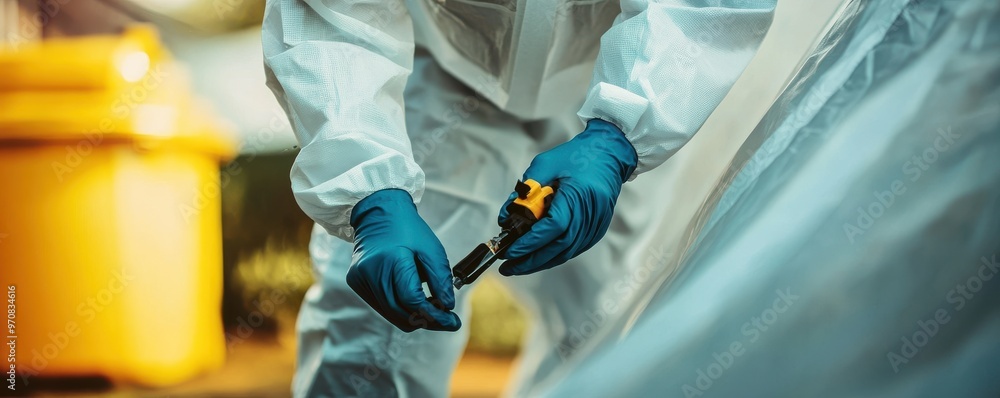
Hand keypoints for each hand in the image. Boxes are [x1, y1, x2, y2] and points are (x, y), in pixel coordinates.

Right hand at [346, 189, 460, 331]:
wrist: (378, 213)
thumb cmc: (408, 229)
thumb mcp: (432, 249)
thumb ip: (440, 279)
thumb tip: (447, 307)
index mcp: (392, 260)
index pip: (412, 301)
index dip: (434, 315)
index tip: (453, 321)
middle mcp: (371, 272)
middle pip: (401, 313)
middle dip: (427, 320)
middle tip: (446, 319)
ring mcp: (360, 279)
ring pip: (391, 314)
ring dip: (413, 317)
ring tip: (432, 308)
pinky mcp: (356, 282)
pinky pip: (381, 306)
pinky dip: (399, 308)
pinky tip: (412, 300)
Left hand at [498, 119, 637, 275]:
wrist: (608, 154)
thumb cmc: (576, 156)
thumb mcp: (545, 164)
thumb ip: (524, 191)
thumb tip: (505, 218)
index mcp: (578, 194)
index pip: (553, 226)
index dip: (531, 242)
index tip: (510, 249)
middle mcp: (591, 213)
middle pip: (560, 246)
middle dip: (531, 260)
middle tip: (508, 266)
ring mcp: (597, 224)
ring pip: (567, 252)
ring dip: (542, 262)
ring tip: (519, 266)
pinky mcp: (598, 229)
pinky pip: (575, 249)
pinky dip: (555, 255)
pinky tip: (539, 258)